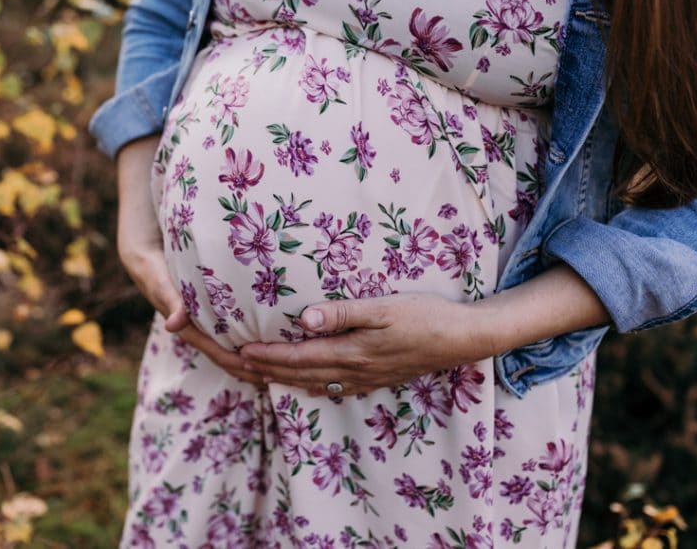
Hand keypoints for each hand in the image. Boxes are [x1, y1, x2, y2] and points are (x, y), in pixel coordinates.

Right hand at [115, 135, 262, 385]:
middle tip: (280, 374)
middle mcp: (189, 310)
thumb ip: (166, 291)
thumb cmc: (144, 237)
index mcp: (175, 309)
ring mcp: (199, 301)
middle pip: (222, 346)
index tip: (258, 369)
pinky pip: (229, 313)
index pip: (209, 343)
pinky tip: (272, 326)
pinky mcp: (207, 289)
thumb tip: (177, 326)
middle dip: (248, 362)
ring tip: (281, 359)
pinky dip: (248, 324)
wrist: (140, 212)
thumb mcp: (150, 262)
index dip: (233, 359)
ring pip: (227, 333)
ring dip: (251, 347)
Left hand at [238, 293, 493, 396]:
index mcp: (352, 354)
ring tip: (255, 376)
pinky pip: (331, 388)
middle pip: (297, 377)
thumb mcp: (385, 307)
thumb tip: (304, 318)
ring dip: (280, 380)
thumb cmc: (426, 316)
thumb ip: (344, 314)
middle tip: (233, 366)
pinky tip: (302, 384)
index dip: (266, 357)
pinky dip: (307, 385)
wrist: (464, 339)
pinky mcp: (375, 379)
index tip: (238, 351)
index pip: (297, 359)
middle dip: (263, 372)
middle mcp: (353, 373)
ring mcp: (364, 380)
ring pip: (311, 385)